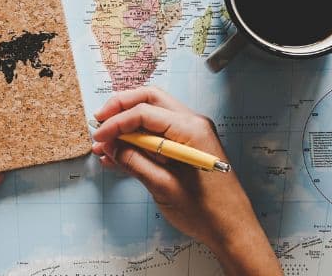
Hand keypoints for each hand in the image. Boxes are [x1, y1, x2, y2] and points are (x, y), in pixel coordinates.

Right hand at [91, 87, 280, 275]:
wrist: (233, 231)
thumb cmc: (206, 212)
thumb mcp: (163, 187)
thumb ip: (134, 161)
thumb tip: (109, 145)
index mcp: (191, 129)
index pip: (145, 112)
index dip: (117, 123)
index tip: (98, 136)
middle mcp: (193, 123)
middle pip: (150, 101)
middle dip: (121, 109)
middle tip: (99, 122)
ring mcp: (192, 133)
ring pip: (153, 115)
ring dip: (127, 126)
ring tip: (104, 144)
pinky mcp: (188, 146)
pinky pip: (159, 135)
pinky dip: (138, 141)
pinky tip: (118, 156)